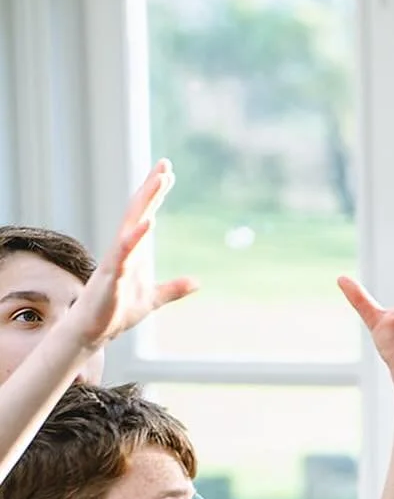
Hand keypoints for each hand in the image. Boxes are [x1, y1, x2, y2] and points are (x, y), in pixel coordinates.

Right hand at [69, 160, 197, 348]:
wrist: (93, 333)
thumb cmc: (116, 312)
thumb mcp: (153, 299)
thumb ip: (173, 289)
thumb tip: (196, 283)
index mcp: (133, 252)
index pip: (146, 216)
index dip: (155, 195)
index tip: (167, 171)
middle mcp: (122, 250)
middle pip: (138, 213)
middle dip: (150, 189)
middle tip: (164, 166)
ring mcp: (115, 261)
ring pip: (131, 226)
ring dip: (145, 204)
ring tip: (157, 183)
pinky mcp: (110, 278)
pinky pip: (123, 254)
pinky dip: (134, 239)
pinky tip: (147, 224)